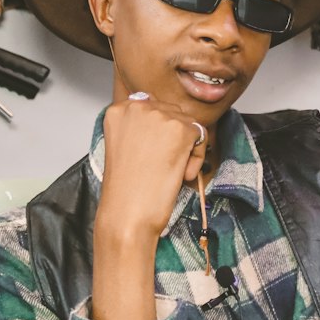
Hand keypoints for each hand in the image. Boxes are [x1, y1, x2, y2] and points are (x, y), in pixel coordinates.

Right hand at [97, 96, 207, 241]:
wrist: (127, 213)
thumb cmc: (126, 187)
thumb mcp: (125, 146)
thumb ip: (141, 127)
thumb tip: (167, 118)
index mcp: (118, 110)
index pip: (152, 107)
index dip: (157, 133)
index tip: (152, 154)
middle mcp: (137, 107)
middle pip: (172, 113)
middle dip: (174, 139)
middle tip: (161, 165)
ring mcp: (159, 116)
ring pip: (188, 124)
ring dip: (186, 149)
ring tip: (169, 172)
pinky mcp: (180, 129)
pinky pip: (201, 137)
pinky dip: (196, 158)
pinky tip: (179, 175)